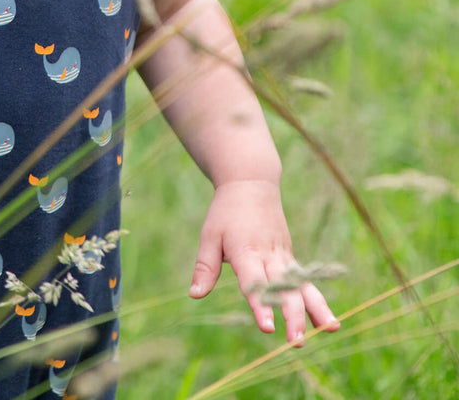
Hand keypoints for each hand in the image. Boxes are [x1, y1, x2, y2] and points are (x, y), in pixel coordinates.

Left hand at [189, 179, 339, 345]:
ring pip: (302, 285)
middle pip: (283, 288)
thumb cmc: (226, 212)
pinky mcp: (290, 257)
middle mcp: (268, 255)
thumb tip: (194, 295)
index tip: (267, 327)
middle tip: (297, 341)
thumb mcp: (209, 236)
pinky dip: (318, 300)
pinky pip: (306, 281)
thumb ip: (205, 267)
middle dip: (292, 316)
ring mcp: (283, 256)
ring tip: (329, 330)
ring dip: (315, 309)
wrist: (251, 183)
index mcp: (245, 251)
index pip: (253, 282)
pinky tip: (330, 322)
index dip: (260, 304)